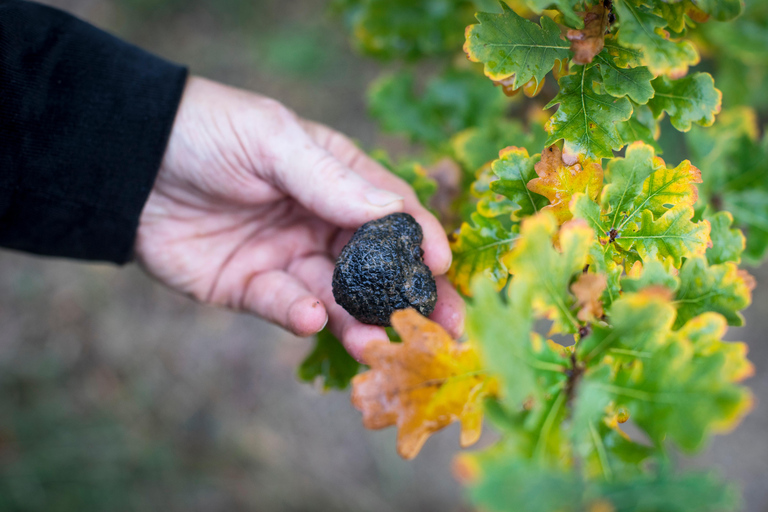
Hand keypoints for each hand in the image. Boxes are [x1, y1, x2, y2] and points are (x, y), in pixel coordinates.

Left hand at [135, 77, 464, 360]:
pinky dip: (301, 315)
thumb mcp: (273, 141)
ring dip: (360, 319)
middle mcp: (318, 220)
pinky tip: (312, 316)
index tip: (441, 265)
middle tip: (443, 327)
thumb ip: (331, 181)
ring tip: (379, 340)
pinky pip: (285, 307)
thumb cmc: (208, 132)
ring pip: (337, 295)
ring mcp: (286, 257)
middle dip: (408, 295)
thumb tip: (394, 211)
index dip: (418, 237)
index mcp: (333, 177)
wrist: (126, 163)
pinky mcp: (250, 287)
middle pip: (376, 264)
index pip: (390, 210)